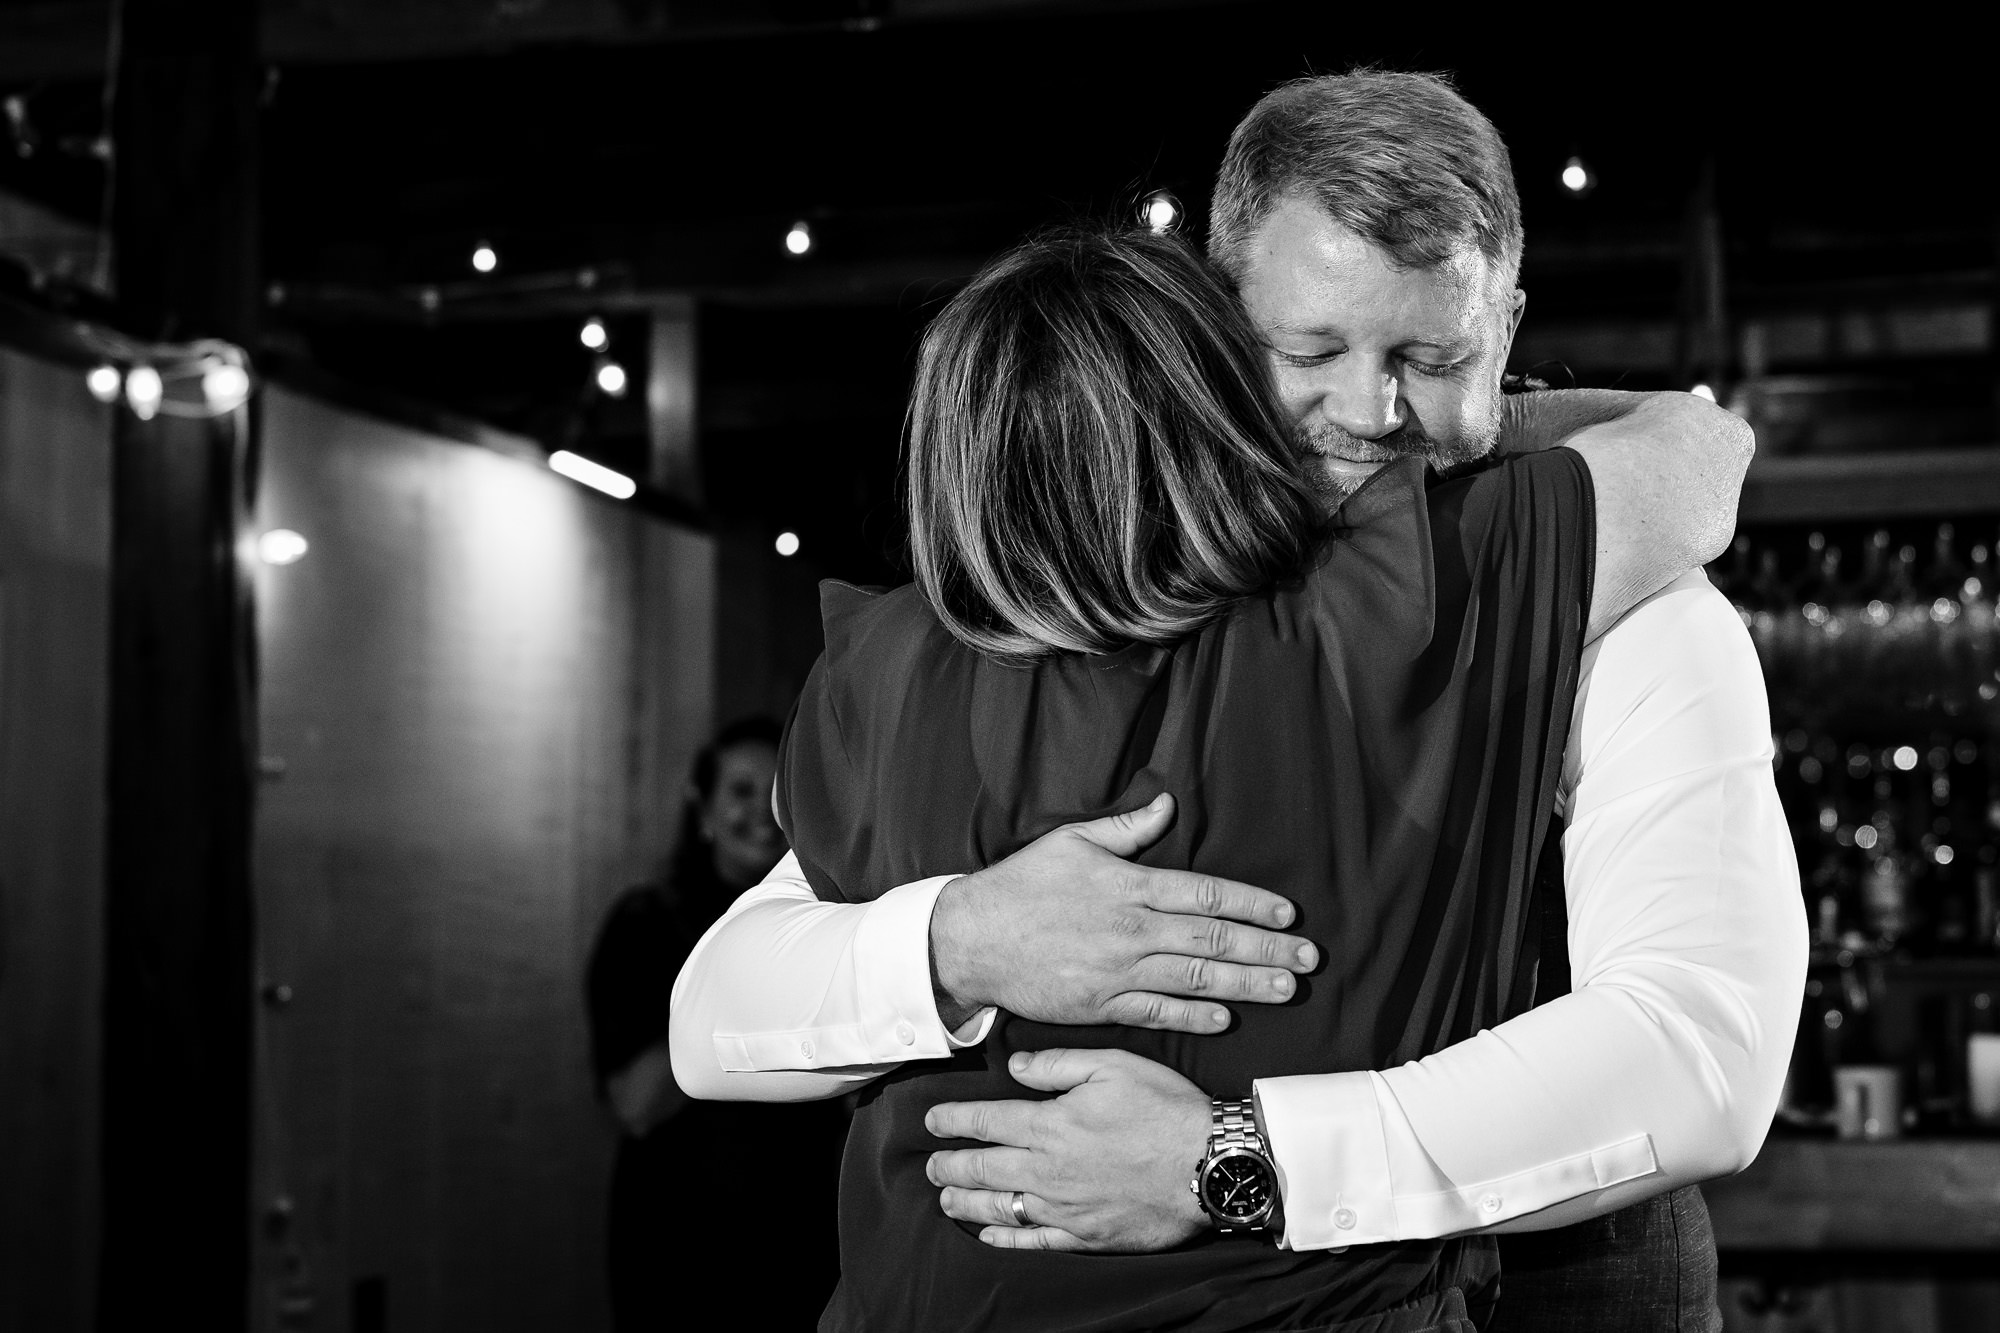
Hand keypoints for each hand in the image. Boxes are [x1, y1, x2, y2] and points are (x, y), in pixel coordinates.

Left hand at [925, 1048, 1210, 1252]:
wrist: (1211, 1165)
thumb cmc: (1166, 1110)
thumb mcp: (1114, 1065)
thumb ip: (1059, 1064)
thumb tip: (1017, 1067)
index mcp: (1052, 1124)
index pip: (987, 1121)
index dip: (954, 1120)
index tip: (932, 1120)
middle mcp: (1049, 1169)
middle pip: (983, 1168)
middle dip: (949, 1164)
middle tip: (930, 1164)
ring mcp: (1066, 1208)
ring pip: (1000, 1207)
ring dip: (966, 1201)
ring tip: (945, 1197)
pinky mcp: (1086, 1237)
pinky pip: (1034, 1242)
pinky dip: (1005, 1239)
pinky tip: (989, 1235)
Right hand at [929, 793, 1317, 1033]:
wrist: (972, 938)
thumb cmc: (1021, 885)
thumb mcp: (1071, 842)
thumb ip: (1125, 829)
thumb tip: (1167, 803)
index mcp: (1129, 886)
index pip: (1206, 894)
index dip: (1253, 904)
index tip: (1289, 914)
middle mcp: (1131, 929)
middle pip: (1213, 938)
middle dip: (1267, 948)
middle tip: (1309, 958)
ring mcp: (1118, 970)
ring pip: (1196, 977)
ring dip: (1246, 983)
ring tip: (1286, 988)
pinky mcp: (1101, 1004)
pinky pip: (1158, 1011)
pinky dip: (1195, 1014)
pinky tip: (1228, 1014)